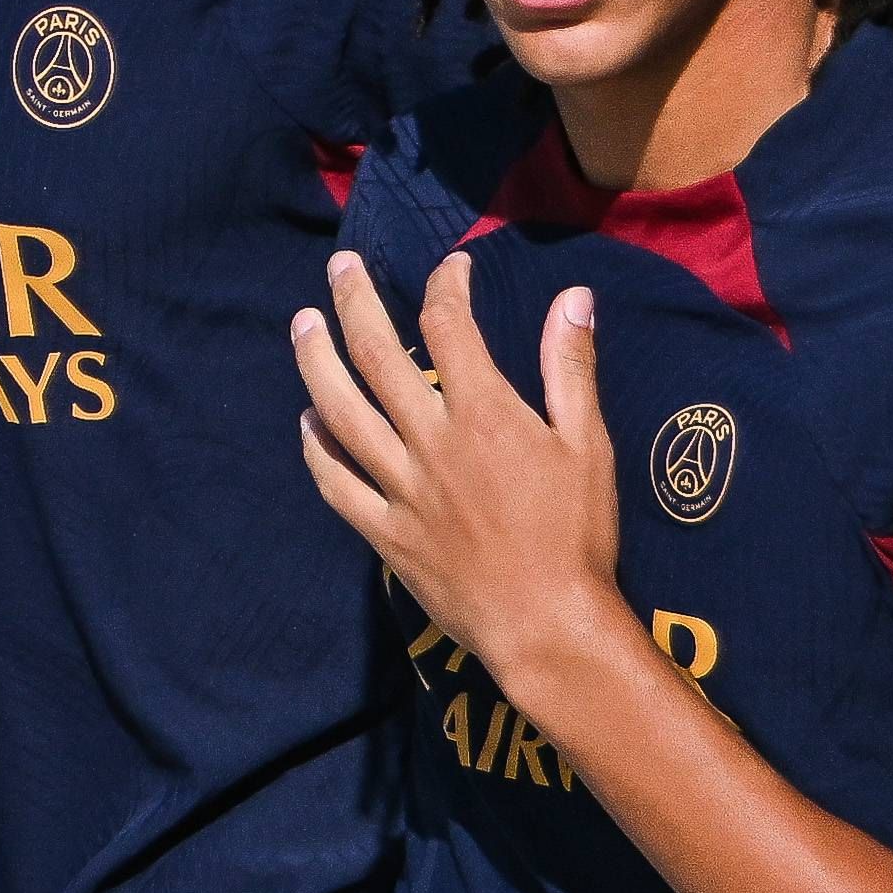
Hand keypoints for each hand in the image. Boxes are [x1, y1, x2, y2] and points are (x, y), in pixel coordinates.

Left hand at [290, 249, 625, 686]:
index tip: (450, 269)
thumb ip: (570, 368)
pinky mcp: (385, 534)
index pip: (448, 326)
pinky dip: (317, 449)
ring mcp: (401, 490)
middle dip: (355, 301)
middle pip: (378, 355)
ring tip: (303, 324)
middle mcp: (432, 443)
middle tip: (340, 265)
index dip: (445, 286)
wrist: (548, 626)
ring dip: (317, 362)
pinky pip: (337, 484)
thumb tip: (573, 297)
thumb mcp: (588, 446)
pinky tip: (307, 422)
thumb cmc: (578, 537)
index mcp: (484, 414)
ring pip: (342, 413)